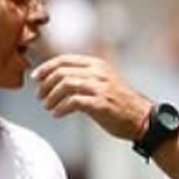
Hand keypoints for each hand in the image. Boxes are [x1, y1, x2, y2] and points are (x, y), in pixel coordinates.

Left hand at [33, 54, 151, 140]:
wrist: (142, 118)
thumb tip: (55, 79)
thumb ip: (82, 78)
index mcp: (97, 64)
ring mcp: (100, 87)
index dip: (46, 67)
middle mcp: (98, 72)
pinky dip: (61, 108)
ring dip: (51, 97)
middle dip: (46, 85)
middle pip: (62, 72)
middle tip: (40, 96)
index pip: (64, 59)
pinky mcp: (101, 103)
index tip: (35, 78)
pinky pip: (73, 102)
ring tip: (48, 107)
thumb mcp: (102, 82)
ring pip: (65, 85)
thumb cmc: (120, 103)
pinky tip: (57, 114)